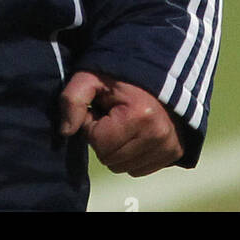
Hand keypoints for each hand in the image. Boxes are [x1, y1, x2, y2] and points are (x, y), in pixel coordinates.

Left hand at [59, 70, 183, 174]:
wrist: (160, 70)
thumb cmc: (122, 74)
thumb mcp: (91, 77)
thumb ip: (72, 99)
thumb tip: (65, 131)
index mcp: (138, 116)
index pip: (98, 142)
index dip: (92, 125)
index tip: (100, 109)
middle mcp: (157, 135)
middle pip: (110, 159)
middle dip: (104, 139)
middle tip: (112, 116)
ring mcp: (168, 146)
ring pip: (124, 168)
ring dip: (118, 150)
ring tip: (124, 124)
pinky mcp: (175, 153)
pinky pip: (140, 169)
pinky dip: (132, 156)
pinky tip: (135, 134)